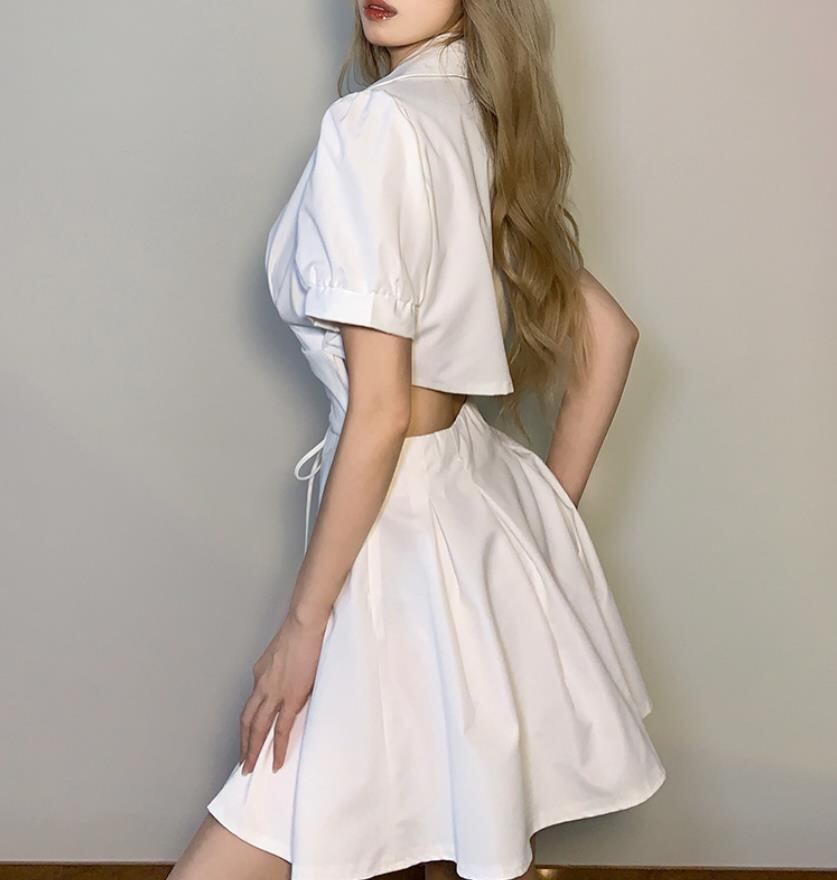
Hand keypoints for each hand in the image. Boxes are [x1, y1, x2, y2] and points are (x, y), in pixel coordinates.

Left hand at [239, 610, 328, 773]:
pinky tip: (276, 760)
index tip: (247, 738)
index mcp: (260, 674)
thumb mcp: (284, 655)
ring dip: (253, 750)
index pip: (250, 706)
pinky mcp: (291, 697)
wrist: (305, 623)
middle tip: (243, 762)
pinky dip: (277, 747)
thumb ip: (282, 672)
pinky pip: (281, 728)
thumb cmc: (300, 633)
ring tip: (251, 767)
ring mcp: (275, 692)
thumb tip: (290, 682)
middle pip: (247, 721)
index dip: (247, 725)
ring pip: (258, 728)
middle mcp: (261, 685)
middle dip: (243, 743)